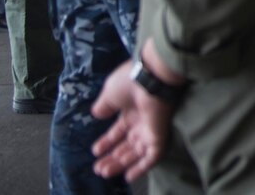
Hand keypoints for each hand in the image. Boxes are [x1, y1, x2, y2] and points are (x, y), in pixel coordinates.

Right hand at [92, 46, 177, 180]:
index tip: (95, 151)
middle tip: (99, 168)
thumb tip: (97, 114)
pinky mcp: (159, 136)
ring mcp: (151, 129)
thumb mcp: (109, 93)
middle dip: (112, 157)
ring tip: (104, 172)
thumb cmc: (129, 81)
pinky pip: (152, 157)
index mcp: (131, 110)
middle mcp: (142, 121)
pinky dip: (141, 168)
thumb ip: (104, 106)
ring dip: (121, 164)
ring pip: (136, 153)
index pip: (119, 131)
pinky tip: (128, 177)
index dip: (107, 142)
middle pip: (127, 145)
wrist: (150, 76)